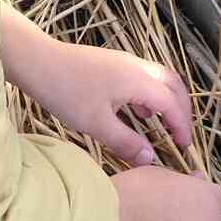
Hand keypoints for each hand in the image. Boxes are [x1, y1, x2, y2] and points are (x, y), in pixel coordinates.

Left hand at [23, 41, 193, 167]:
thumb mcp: (96, 124)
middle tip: (180, 134)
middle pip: (174, 85)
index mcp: (139, 81)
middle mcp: (138, 67)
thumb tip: (150, 158)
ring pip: (159, 78)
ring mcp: (125, 62)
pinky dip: (149, 94)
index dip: (181, 127)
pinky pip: (143, 77)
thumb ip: (126, 142)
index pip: (172, 104)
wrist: (37, 61)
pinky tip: (136, 111)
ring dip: (166, 100)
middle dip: (182, 110)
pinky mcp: (112, 62)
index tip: (184, 147)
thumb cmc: (65, 92)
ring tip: (162, 125)